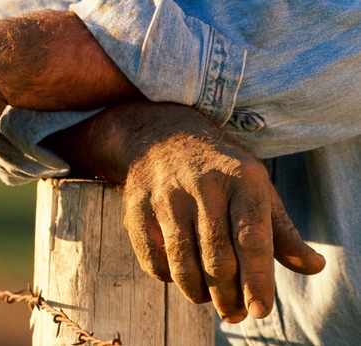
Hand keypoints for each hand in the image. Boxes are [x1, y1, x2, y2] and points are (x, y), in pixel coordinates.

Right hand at [123, 131, 324, 321]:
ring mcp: (166, 196)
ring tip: (208, 300)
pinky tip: (179, 275)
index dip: (257, 279)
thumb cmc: (220, 170)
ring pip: (182, 262)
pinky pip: (154, 258)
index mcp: (241, 180)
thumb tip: (313, 267)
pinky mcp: (137, 208)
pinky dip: (168, 276)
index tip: (260, 310)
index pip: (251, 240)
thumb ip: (281, 231)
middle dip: (227, 296)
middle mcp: (202, 186)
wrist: (161, 137)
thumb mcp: (256, 188)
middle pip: (217, 257)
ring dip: (198, 292)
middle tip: (234, 314)